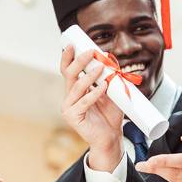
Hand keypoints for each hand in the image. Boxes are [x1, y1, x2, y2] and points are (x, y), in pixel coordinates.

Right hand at [60, 46, 123, 170]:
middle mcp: (69, 97)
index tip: (73, 44)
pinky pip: (83, 102)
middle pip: (69, 75)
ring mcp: (69, 107)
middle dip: (79, 61)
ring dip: (89, 76)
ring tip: (101, 67)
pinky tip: (103, 87)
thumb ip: (110, 79)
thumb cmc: (110, 115)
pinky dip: (94, 93)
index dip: (68, 57)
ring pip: (76, 87)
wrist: (111, 137)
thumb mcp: (112, 93)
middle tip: (91, 52)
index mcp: (76, 90)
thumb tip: (113, 62)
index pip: (68, 70)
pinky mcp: (73, 117)